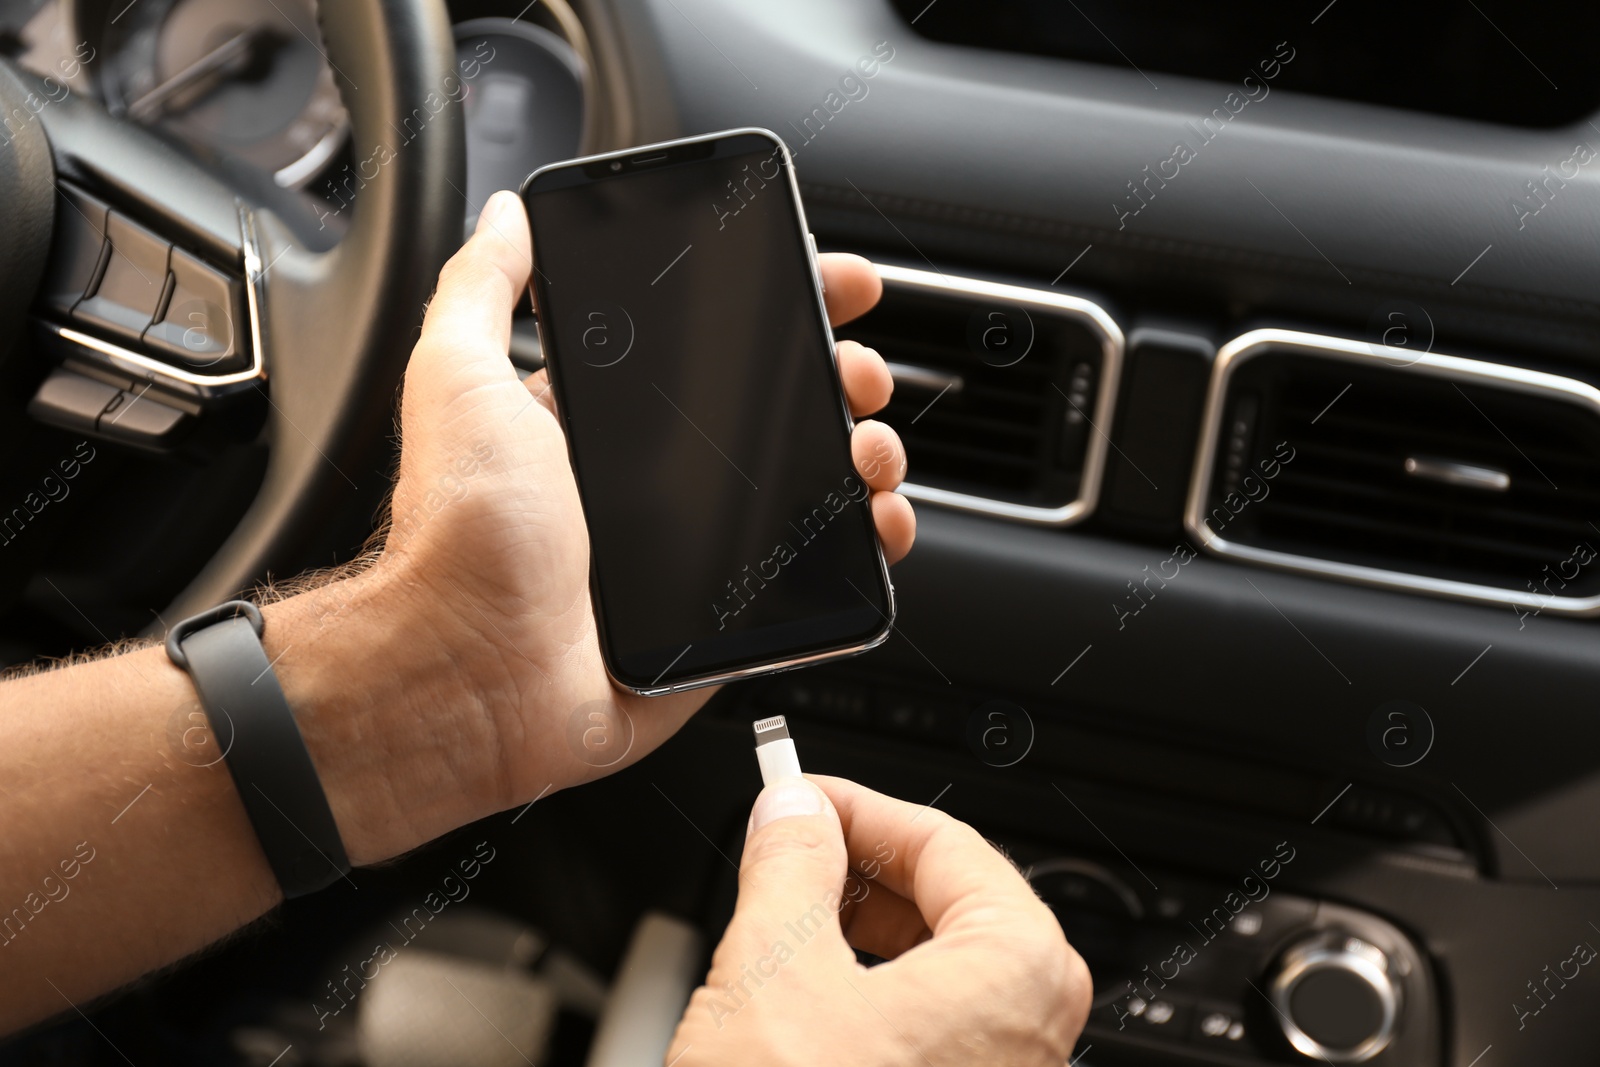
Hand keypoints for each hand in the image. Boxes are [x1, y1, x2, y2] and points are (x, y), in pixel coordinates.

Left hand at [290, 191, 914, 860]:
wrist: (473, 674)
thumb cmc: (458, 537)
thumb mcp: (457, 379)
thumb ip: (481, 288)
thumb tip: (509, 216)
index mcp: (603, 425)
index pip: (709, 349)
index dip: (776, 312)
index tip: (827, 284)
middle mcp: (654, 485)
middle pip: (778, 414)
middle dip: (839, 378)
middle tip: (858, 373)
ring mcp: (695, 553)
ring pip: (809, 490)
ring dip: (863, 454)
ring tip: (871, 447)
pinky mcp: (723, 619)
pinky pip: (811, 576)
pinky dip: (862, 545)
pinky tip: (878, 521)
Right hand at [668, 776, 1091, 1065]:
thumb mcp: (773, 969)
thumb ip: (791, 865)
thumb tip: (794, 812)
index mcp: (1018, 970)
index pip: (945, 839)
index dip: (855, 806)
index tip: (795, 796)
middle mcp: (1032, 1029)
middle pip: (947, 900)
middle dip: (855, 870)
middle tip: (783, 852)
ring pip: (933, 965)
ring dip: (853, 931)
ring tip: (780, 923)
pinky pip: (926, 1025)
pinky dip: (863, 992)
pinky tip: (801, 999)